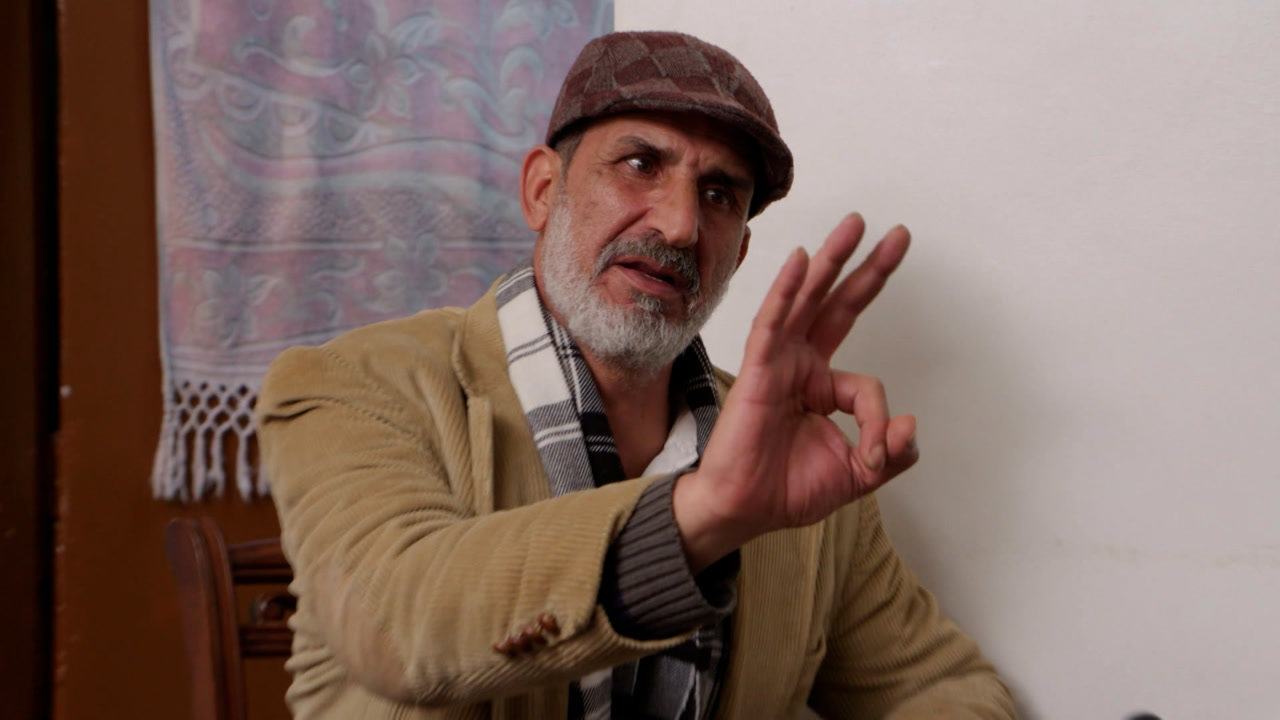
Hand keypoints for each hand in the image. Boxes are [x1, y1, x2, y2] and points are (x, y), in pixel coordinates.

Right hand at [674, 214, 919, 570]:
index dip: (880, 418)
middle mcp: (801, 366)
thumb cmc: (788, 490)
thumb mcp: (857, 473)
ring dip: (831, 262)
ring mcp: (778, 363)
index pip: (866, 382)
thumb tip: (911, 423)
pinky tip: (801, 261)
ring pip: (807, 302)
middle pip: (837, 305)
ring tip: (854, 226)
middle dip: (867, 269)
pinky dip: (786, 292)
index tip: (878, 451)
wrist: (746, 510)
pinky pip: (772, 323)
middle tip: (898, 234)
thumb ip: (891, 452)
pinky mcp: (757, 370)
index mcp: (823, 387)